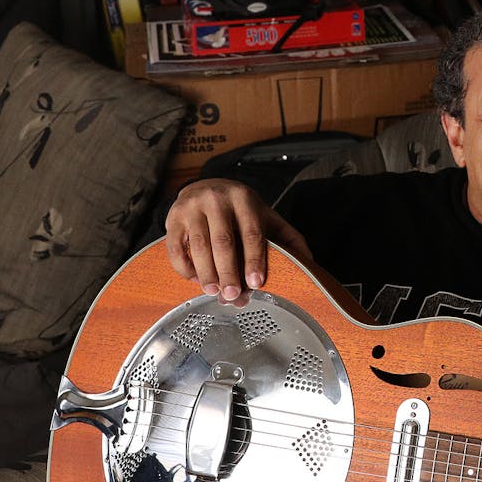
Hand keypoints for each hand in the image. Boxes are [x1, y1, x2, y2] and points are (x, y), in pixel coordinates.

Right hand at [163, 179, 312, 302]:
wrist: (205, 187)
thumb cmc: (239, 210)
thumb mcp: (266, 217)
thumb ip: (288, 238)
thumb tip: (309, 264)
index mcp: (244, 199)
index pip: (251, 232)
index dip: (254, 259)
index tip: (256, 282)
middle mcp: (216, 199)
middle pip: (223, 242)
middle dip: (229, 272)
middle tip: (233, 294)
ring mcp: (191, 207)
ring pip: (198, 246)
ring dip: (207, 274)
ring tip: (214, 291)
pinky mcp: (172, 219)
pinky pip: (176, 249)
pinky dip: (185, 269)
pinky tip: (196, 280)